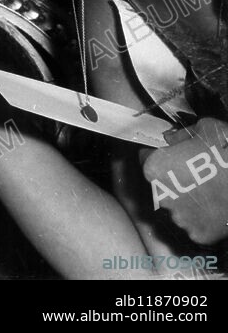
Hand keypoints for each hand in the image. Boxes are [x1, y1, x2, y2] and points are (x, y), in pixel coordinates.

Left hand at [141, 117, 227, 245]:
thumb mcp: (204, 129)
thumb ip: (179, 135)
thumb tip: (169, 138)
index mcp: (155, 167)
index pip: (146, 159)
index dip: (160, 155)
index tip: (173, 156)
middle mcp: (161, 195)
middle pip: (161, 185)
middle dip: (175, 179)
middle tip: (198, 173)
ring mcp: (179, 217)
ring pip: (178, 207)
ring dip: (189, 200)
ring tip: (210, 190)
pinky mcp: (197, 234)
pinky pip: (196, 224)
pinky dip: (204, 218)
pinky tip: (217, 207)